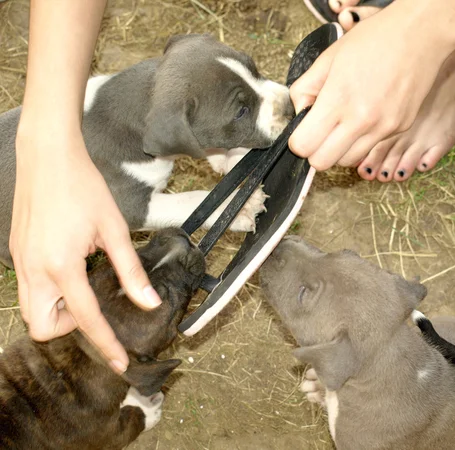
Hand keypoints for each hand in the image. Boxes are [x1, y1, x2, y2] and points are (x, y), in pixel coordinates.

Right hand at [10, 127, 161, 372]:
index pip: (85, 319)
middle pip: (42, 327)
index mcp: (61, 266)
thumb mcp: (114, 229)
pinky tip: (69, 265)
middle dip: (69, 328)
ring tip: (82, 283)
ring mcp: (20, 262)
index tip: (120, 363)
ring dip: (56, 310)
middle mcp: (34, 270)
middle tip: (93, 304)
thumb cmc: (83, 188)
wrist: (47, 156)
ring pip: (31, 310)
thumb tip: (149, 302)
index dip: (105, 344)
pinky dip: (48, 291)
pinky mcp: (16, 252)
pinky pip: (28, 288)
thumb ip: (130, 270)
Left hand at [289, 1, 454, 169]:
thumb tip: (300, 113)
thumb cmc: (374, 39)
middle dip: (315, 151)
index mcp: (338, 99)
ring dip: (340, 149)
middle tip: (320, 132)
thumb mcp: (328, 58)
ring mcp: (383, 128)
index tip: (303, 130)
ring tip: (344, 124)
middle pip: (323, 162)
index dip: (298, 140)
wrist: (421, 34)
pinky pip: (371, 147)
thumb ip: (304, 89)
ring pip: (348, 161)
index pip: (304, 145)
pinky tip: (366, 116)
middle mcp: (361, 120)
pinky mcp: (399, 129)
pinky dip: (362, 140)